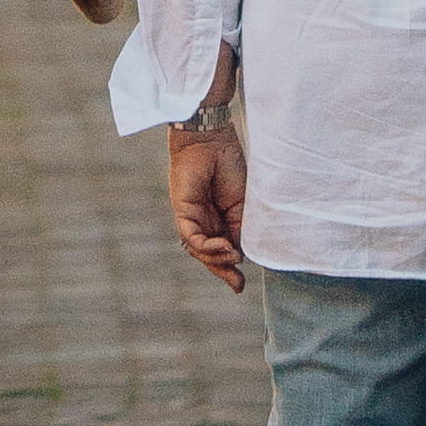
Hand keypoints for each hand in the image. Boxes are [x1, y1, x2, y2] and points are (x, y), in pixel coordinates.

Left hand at [164, 110, 249, 293]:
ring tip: (233, 256)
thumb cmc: (230, 165)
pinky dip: (208, 247)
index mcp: (221, 218)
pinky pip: (192, 238)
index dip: (231, 267)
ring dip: (218, 260)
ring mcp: (192, 217)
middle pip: (210, 256)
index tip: (242, 284)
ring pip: (200, 251)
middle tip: (238, 286)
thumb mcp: (242, 205)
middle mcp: (205, 221)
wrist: (214, 139)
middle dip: (223, 272)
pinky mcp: (182, 212)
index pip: (224, 250)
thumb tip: (241, 256)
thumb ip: (239, 229)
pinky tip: (225, 247)